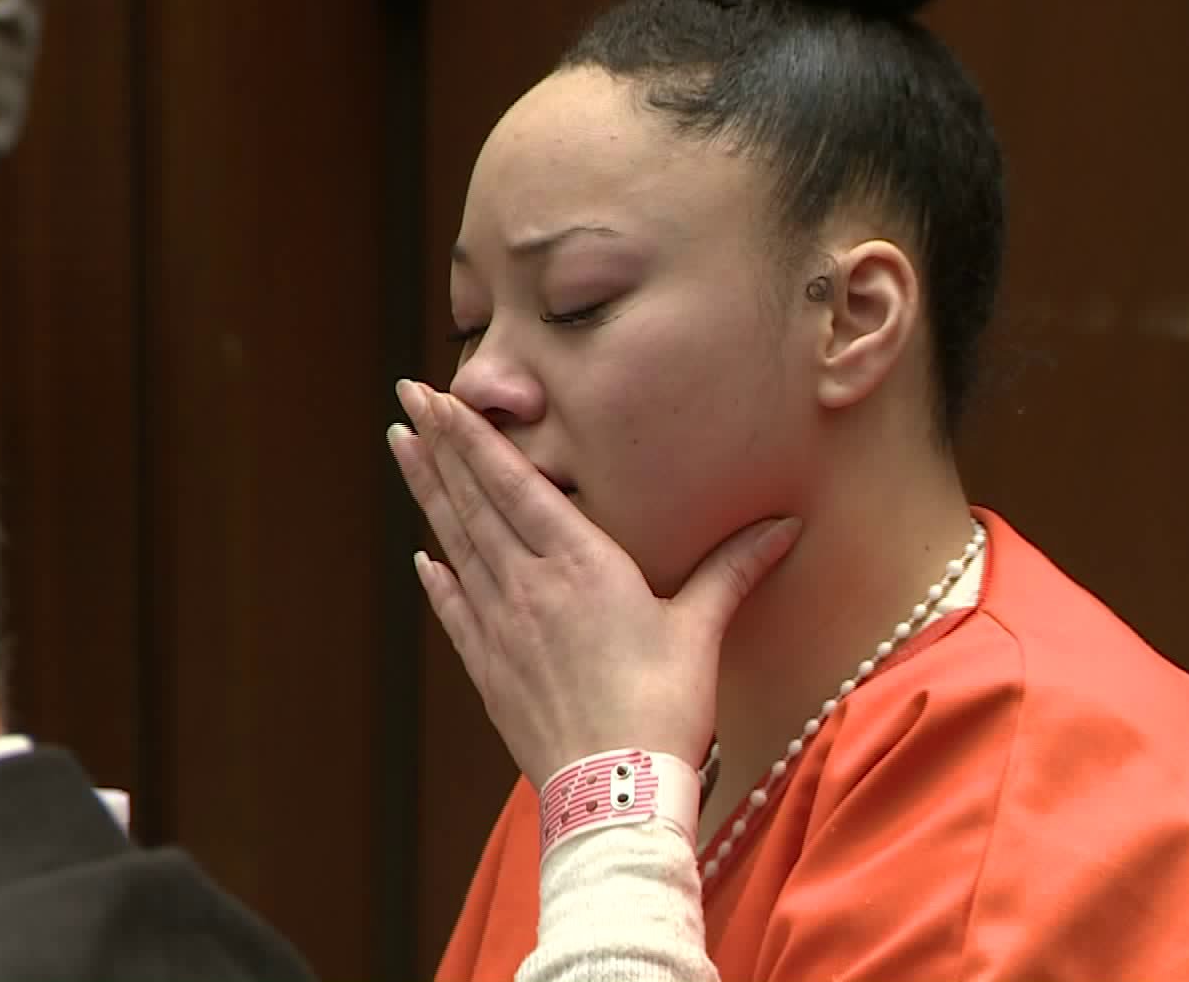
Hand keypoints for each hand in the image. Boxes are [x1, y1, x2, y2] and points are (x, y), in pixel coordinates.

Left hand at [387, 379, 800, 787]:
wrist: (613, 792)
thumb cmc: (663, 709)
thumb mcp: (700, 631)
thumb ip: (733, 571)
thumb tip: (787, 526)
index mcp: (580, 564)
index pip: (514, 483)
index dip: (473, 437)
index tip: (439, 397)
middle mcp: (528, 585)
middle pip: (473, 502)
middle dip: (439, 446)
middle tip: (406, 400)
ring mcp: (500, 627)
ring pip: (455, 544)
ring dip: (427, 494)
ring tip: (402, 447)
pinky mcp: (489, 670)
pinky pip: (454, 610)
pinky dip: (438, 579)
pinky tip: (424, 558)